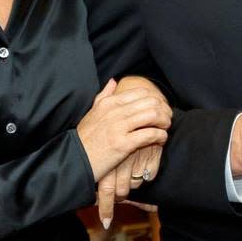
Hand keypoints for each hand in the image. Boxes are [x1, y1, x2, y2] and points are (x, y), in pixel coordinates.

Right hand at [96, 76, 166, 225]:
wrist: (74, 160)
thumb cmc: (85, 138)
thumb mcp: (92, 112)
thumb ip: (103, 95)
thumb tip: (114, 81)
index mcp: (109, 102)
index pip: (142, 92)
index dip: (156, 99)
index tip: (160, 108)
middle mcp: (115, 111)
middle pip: (151, 102)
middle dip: (164, 110)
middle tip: (167, 119)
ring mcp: (119, 127)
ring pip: (153, 115)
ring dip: (164, 122)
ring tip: (165, 128)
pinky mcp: (123, 144)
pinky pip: (150, 134)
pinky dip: (160, 136)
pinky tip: (161, 139)